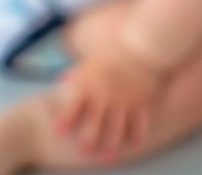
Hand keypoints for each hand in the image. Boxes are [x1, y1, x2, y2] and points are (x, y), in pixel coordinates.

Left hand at [56, 47, 161, 161]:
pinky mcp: (142, 104)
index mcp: (88, 83)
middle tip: (83, 150)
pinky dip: (136, 137)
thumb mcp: (89, 59)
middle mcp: (105, 96)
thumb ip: (76, 74)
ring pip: (116, 131)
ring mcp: (124, 102)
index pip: (72, 106)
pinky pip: (139, 126)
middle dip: (87, 140)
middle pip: (93, 126)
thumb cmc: (113, 49)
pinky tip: (132, 145)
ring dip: (110, 146)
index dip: (64, 120)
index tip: (59, 131)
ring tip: (106, 157)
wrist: (143, 44)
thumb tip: (62, 81)